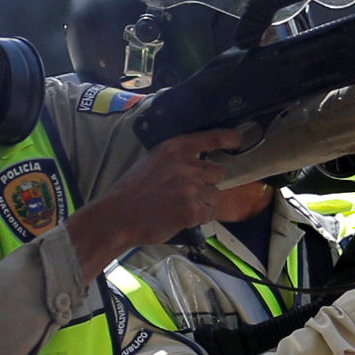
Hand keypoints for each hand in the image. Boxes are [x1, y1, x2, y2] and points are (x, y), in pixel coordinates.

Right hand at [66, 128, 248, 273]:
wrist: (117, 217)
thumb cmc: (132, 191)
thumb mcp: (153, 161)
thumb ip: (178, 160)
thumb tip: (204, 165)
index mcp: (174, 148)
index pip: (213, 137)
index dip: (230, 139)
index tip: (238, 141)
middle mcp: (186, 164)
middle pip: (218, 172)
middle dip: (208, 183)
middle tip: (187, 192)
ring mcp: (190, 188)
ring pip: (215, 195)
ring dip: (204, 202)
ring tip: (180, 206)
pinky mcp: (192, 210)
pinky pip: (210, 213)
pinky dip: (200, 218)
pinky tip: (181, 217)